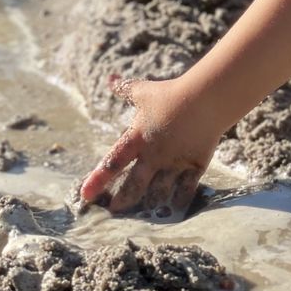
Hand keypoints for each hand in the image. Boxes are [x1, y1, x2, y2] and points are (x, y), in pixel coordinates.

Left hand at [79, 76, 221, 215]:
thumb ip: (125, 89)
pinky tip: (173, 207)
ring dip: (149, 204)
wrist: (206, 99)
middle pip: (133, 186)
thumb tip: (109, 79)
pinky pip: (186, 190)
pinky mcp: (194, 165)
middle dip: (122, 201)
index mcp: (137, 138)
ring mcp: (174, 163)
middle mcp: (153, 156)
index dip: (97, 180)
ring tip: (143, 212)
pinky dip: (178, 200)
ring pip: (158, 193)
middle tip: (114, 211)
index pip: (112, 163)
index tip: (84, 196)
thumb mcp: (144, 91)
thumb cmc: (171, 94)